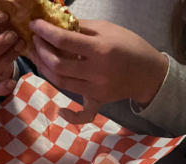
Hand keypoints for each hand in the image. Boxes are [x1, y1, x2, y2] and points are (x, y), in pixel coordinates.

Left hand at [29, 19, 168, 121]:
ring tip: (39, 57)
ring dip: (45, 69)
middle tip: (36, 40)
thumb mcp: (108, 28)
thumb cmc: (130, 46)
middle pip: (57, 64)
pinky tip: (60, 111)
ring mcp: (97, 90)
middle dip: (41, 50)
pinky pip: (84, 114)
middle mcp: (96, 72)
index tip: (35, 24)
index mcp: (99, 49)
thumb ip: (82, 27)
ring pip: (61, 83)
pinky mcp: (100, 101)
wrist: (150, 72)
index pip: (64, 40)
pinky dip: (71, 116)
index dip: (45, 31)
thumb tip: (57, 24)